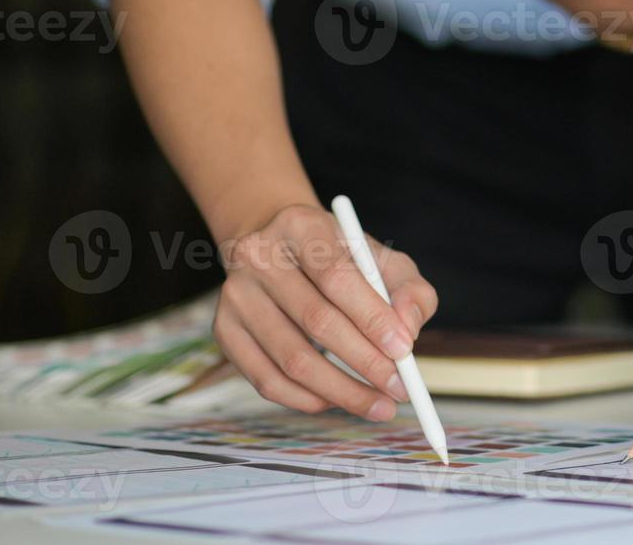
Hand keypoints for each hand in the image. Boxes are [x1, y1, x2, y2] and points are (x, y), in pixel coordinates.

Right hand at [214, 203, 438, 419]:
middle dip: (365, 362)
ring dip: (342, 391)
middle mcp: (258, 257)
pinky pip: (266, 380)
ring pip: (291, 358)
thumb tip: (408, 330)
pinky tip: (338, 401)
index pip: (337, 276)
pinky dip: (308, 399)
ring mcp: (235, 296)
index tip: (405, 351)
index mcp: (300, 226)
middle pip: (316, 320)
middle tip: (401, 389)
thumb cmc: (342, 260)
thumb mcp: (382, 260)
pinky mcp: (224, 331)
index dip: (373, 318)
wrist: (282, 252)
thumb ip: (408, 289)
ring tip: (379, 405)